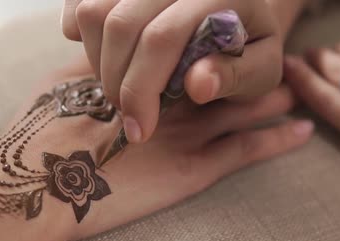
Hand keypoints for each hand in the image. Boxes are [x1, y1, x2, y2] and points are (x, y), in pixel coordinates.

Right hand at [0, 58, 312, 240]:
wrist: (36, 182)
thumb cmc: (39, 133)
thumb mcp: (62, 83)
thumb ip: (93, 64)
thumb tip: (101, 44)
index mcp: (146, 71)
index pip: (187, 44)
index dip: (208, 37)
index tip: (229, 28)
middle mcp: (173, 93)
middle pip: (222, 70)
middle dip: (245, 60)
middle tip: (277, 51)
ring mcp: (188, 130)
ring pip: (243, 105)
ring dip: (272, 95)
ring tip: (297, 85)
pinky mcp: (195, 168)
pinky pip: (246, 151)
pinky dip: (276, 141)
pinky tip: (303, 132)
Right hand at [61, 0, 283, 143]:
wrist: (237, 12)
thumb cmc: (250, 47)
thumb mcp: (261, 69)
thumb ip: (235, 76)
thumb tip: (198, 84)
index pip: (162, 38)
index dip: (142, 89)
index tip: (139, 130)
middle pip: (120, 23)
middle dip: (115, 80)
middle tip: (128, 113)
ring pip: (93, 10)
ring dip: (97, 60)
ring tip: (121, 85)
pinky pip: (79, 0)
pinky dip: (78, 29)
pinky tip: (101, 53)